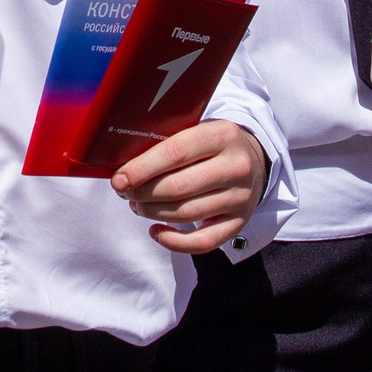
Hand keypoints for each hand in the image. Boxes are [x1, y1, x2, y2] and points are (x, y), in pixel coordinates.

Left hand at [113, 119, 269, 252]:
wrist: (253, 160)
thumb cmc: (211, 145)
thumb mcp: (196, 129)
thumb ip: (167, 141)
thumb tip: (123, 165)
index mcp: (223, 135)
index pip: (175, 153)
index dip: (142, 168)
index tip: (119, 178)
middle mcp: (236, 167)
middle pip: (178, 187)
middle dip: (142, 193)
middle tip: (124, 192)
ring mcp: (240, 198)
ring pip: (186, 214)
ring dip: (152, 213)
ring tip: (137, 204)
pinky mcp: (239, 223)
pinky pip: (202, 242)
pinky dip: (174, 242)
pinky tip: (156, 231)